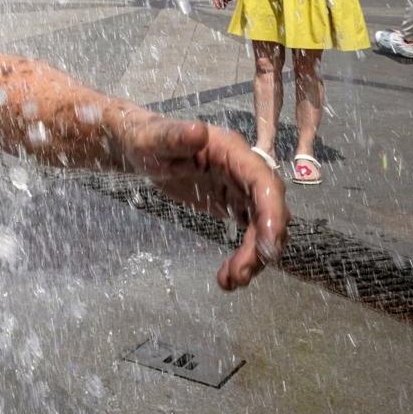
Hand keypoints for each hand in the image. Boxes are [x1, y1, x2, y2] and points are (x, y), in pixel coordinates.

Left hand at [118, 116, 286, 290]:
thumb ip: (174, 137)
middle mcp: (243, 169)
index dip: (272, 214)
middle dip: (261, 245)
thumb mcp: (153, 139)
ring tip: (230, 282)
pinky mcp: (234, 202)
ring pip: (262, 226)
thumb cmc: (145, 139)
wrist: (141, 146)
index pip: (263, 182)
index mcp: (231, 150)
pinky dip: (245, 255)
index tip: (268, 248)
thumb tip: (199, 131)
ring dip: (253, 257)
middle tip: (240, 275)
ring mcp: (241, 187)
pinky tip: (228, 276)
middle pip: (268, 209)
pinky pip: (250, 232)